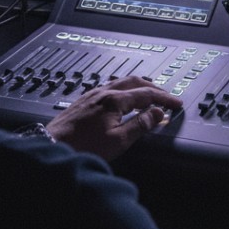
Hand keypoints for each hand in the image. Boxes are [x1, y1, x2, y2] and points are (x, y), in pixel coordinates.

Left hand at [45, 75, 180, 160]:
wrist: (52, 147)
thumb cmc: (83, 146)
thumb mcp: (118, 140)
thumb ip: (140, 125)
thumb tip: (158, 113)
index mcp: (114, 100)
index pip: (147, 94)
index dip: (165, 98)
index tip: (176, 103)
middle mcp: (103, 93)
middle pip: (135, 82)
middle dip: (154, 87)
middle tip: (165, 97)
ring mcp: (92, 96)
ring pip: (121, 83)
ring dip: (138, 87)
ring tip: (147, 96)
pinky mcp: (84, 102)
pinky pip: (110, 88)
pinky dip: (124, 91)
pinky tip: (122, 101)